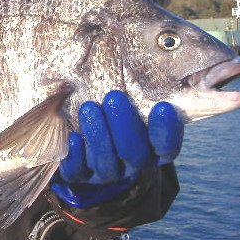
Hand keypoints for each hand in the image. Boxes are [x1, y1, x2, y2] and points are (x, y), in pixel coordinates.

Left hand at [50, 90, 183, 207]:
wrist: (87, 151)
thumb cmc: (115, 119)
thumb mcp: (131, 108)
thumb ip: (140, 96)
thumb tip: (148, 63)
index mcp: (151, 150)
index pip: (166, 147)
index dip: (166, 130)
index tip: (163, 106)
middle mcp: (131, 164)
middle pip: (134, 152)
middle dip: (124, 125)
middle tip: (114, 96)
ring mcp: (105, 172)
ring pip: (105, 160)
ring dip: (98, 134)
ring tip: (88, 108)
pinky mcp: (80, 176)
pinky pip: (78, 171)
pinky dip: (75, 154)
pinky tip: (73, 136)